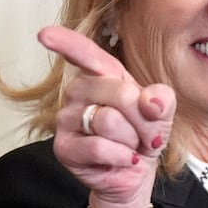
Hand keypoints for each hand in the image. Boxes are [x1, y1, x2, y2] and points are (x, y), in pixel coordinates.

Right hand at [39, 25, 174, 207]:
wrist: (135, 173)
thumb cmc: (143, 136)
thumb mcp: (161, 114)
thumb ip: (162, 100)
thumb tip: (152, 101)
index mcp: (102, 75)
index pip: (85, 54)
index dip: (66, 43)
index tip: (45, 35)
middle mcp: (78, 91)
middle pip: (118, 93)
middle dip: (143, 119)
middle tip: (146, 134)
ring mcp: (66, 119)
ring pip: (109, 121)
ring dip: (132, 140)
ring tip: (130, 146)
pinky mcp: (63, 148)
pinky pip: (99, 146)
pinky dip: (122, 157)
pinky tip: (122, 159)